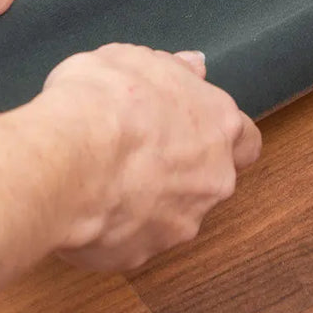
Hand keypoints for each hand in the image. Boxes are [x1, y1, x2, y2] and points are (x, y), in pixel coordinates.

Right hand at [35, 43, 260, 269]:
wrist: (66, 159)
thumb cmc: (104, 100)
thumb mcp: (136, 58)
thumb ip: (173, 68)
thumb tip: (192, 66)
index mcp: (219, 125)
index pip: (245, 140)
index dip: (222, 137)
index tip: (195, 129)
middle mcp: (212, 177)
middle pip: (213, 179)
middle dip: (187, 171)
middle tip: (146, 154)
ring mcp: (180, 221)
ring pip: (175, 213)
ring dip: (151, 200)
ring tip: (108, 177)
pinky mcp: (141, 254)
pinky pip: (133, 238)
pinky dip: (116, 225)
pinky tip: (90, 203)